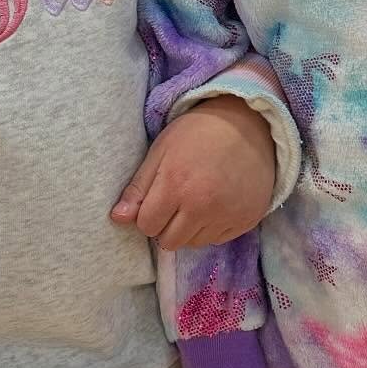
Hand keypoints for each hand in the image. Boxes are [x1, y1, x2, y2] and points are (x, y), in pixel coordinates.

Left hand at [110, 96, 275, 249]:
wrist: (249, 123)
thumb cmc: (198, 132)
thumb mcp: (161, 150)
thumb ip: (138, 187)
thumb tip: (117, 218)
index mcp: (175, 186)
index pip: (147, 226)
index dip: (149, 213)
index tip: (159, 197)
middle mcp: (201, 207)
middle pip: (169, 242)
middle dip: (167, 225)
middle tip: (178, 199)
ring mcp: (226, 216)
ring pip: (193, 244)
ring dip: (190, 228)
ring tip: (199, 198)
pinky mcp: (246, 221)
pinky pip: (218, 240)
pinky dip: (213, 227)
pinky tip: (217, 202)